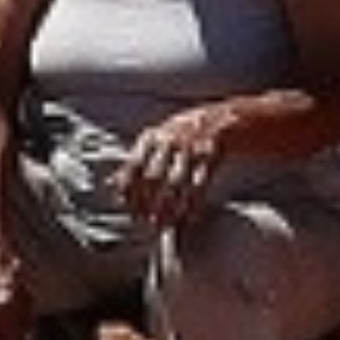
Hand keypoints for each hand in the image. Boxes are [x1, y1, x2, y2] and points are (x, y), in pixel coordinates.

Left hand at [119, 109, 229, 226]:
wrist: (228, 115)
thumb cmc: (187, 131)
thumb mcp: (158, 138)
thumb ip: (135, 160)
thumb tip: (111, 182)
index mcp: (152, 136)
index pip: (133, 164)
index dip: (128, 188)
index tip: (124, 205)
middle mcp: (169, 139)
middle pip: (153, 176)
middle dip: (146, 202)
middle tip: (144, 221)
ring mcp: (191, 146)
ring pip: (175, 183)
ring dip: (167, 207)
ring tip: (161, 224)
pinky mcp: (213, 154)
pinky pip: (200, 184)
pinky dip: (192, 203)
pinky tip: (187, 217)